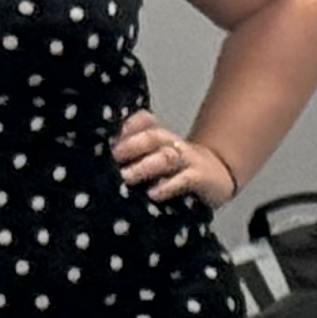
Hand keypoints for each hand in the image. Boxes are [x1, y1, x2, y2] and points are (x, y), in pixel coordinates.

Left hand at [113, 109, 236, 205]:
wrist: (217, 176)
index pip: (142, 124)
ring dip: (145, 167)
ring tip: (126, 177)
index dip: (126, 127)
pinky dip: (169, 186)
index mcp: (157, 137)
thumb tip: (99, 161)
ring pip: (167, 157)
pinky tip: (154, 194)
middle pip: (152, 137)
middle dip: (131, 146)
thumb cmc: (173, 170)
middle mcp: (172, 144)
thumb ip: (130, 155)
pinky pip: (185, 179)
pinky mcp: (201, 178)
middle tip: (112, 158)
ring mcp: (188, 159)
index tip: (105, 139)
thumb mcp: (152, 159)